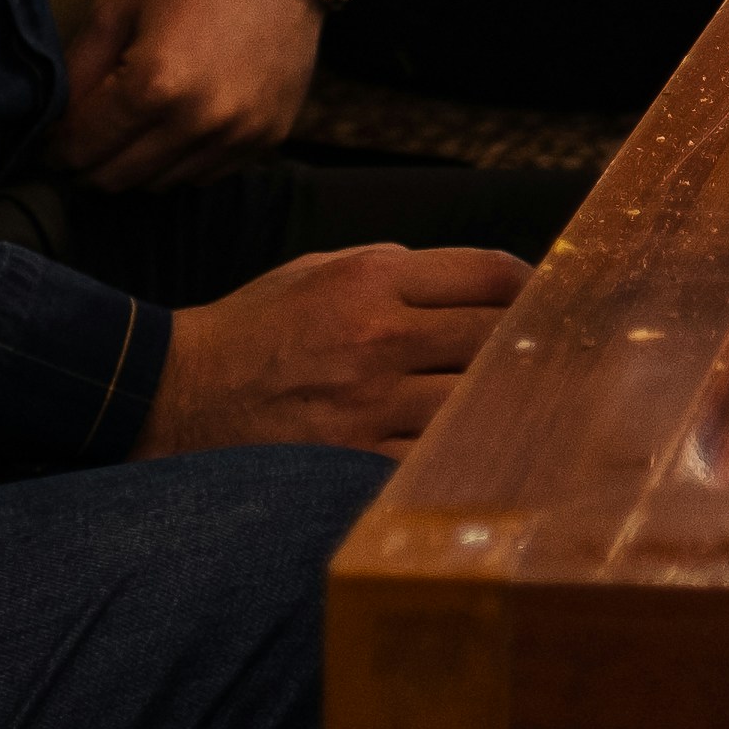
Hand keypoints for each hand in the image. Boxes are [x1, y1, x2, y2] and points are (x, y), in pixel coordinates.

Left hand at [58, 0, 323, 189]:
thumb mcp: (117, 6)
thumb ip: (80, 71)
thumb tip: (56, 125)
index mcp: (154, 84)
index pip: (84, 148)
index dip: (58, 149)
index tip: (52, 144)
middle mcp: (199, 122)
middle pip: (119, 178)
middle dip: (91, 164)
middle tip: (86, 141)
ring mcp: (239, 135)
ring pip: (162, 184)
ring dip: (139, 164)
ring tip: (135, 130)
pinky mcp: (268, 139)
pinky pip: (206, 174)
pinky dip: (183, 160)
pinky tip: (180, 123)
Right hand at [141, 240, 530, 450]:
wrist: (174, 394)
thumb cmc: (255, 329)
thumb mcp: (320, 269)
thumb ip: (398, 270)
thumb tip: (479, 281)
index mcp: (372, 279)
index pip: (491, 273)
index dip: (534, 287)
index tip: (546, 303)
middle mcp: (378, 336)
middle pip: (498, 337)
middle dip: (531, 347)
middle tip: (554, 359)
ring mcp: (368, 403)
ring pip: (477, 400)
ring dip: (505, 404)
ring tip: (531, 409)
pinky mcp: (353, 458)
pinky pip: (435, 456)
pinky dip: (461, 454)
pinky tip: (476, 452)